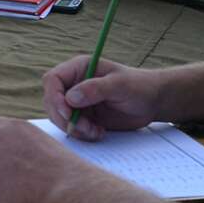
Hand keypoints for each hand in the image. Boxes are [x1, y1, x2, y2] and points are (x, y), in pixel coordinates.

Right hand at [42, 56, 161, 140]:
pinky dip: (81, 134)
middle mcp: (74, 84)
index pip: (52, 80)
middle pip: (51, 101)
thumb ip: (95, 88)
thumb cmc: (139, 86)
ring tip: (95, 131)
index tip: (68, 113)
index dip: (54, 97)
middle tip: (85, 127)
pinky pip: (71, 128)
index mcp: (79, 68)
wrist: (152, 102)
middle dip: (64, 118)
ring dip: (74, 128)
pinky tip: (98, 132)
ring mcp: (77, 101)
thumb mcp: (120, 85)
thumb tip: (70, 98)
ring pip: (59, 117)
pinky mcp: (83, 116)